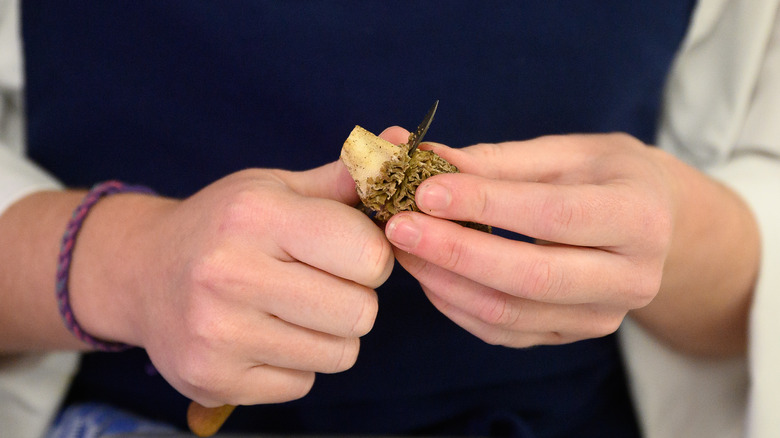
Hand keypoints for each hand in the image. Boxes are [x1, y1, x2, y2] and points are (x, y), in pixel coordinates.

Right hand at [72, 160, 393, 406]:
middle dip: (355, 298)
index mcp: (256, 216)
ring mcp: (218, 334)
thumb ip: (342, 179)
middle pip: (361, 313)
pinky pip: (303, 383)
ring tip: (292, 309)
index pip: (369, 255)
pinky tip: (265, 335)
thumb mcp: (274, 188)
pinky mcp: (213, 378)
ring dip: (329, 334)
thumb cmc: (223, 225)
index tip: (349, 251)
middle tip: (322, 283)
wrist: (139, 272)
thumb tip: (399, 148)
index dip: (372, 255)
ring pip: (339, 354)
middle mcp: (230, 274)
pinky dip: (296, 363)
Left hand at [384, 131, 757, 354]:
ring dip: (445, 281)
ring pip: (510, 313)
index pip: (553, 215)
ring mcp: (602, 317)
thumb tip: (422, 157)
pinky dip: (456, 305)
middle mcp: (632, 278)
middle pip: (532, 276)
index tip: (425, 189)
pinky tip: (427, 275)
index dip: (485, 205)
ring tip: (402, 247)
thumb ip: (495, 161)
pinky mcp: (570, 336)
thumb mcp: (563, 153)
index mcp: (640, 217)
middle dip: (455, 252)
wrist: (651, 224)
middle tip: (397, 226)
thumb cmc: (604, 176)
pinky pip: (503, 332)